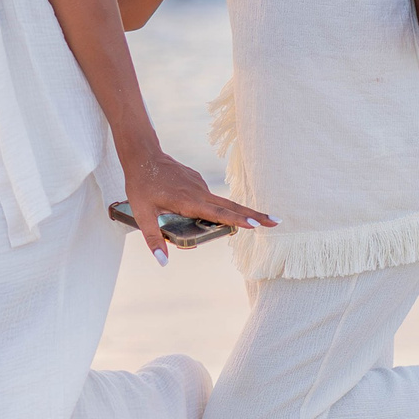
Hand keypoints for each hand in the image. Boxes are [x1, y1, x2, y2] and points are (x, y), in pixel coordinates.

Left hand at [118, 144, 271, 263]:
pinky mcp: (197, 182)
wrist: (142, 155)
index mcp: (189, 201)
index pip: (219, 213)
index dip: (239, 219)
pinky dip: (214, 208)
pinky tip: (203, 213)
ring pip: (223, 203)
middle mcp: (199, 193)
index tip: (258, 224)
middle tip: (277, 222)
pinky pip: (209, 199)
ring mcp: (200, 185)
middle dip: (255, 215)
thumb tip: (163, 262)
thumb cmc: (141, 185)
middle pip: (232, 206)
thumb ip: (153, 239)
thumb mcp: (142, 215)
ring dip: (238, 213)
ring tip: (257, 222)